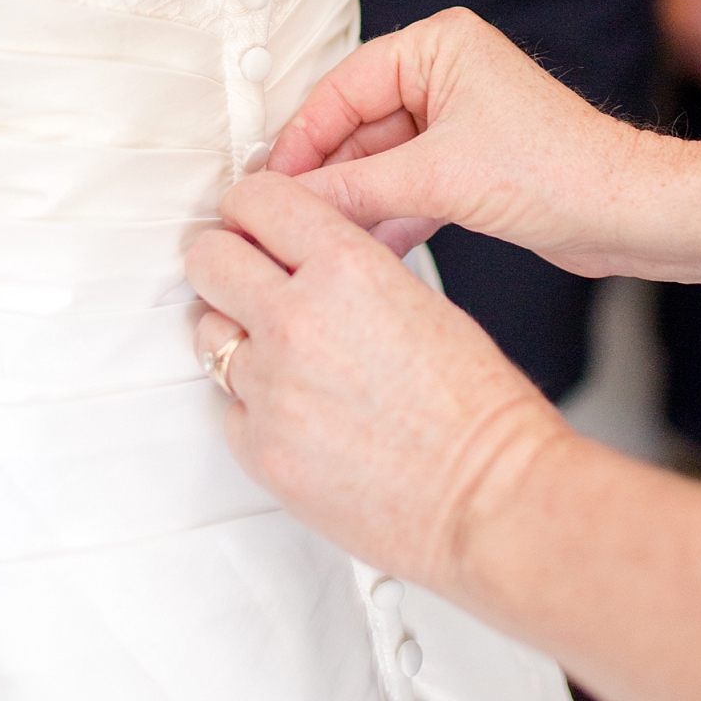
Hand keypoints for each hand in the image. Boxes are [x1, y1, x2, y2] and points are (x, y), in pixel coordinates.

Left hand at [185, 170, 568, 590]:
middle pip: (208, 260)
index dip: (249, 210)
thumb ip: (344, 271)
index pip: (256, 200)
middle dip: (225, 265)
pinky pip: (228, 406)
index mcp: (346, 269)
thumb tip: (294, 255)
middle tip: (246, 282)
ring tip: (285, 359)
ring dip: (236, 337)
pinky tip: (302, 416)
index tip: (251, 224)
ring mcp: (269, 386)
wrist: (491, 500)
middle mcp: (295, 319)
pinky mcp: (257, 445)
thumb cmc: (478, 408)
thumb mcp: (419, 300)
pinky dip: (255, 407)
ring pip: (208, 334)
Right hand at [267, 7, 636, 272]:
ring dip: (351, 204)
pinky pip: (401, 186)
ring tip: (315, 240)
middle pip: (352, 128)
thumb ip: (351, 190)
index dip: (301, 141)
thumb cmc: (561, 171)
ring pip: (374, 163)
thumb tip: (283, 203)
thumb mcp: (437, 179)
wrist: (635, 216)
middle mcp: (442, 74)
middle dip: (324, 178)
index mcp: (436, 46)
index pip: (340, 89)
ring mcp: (452, 120)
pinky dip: (382, 217)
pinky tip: (360, 249)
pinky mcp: (463, 163)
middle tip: (283, 218)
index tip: (268, 184)